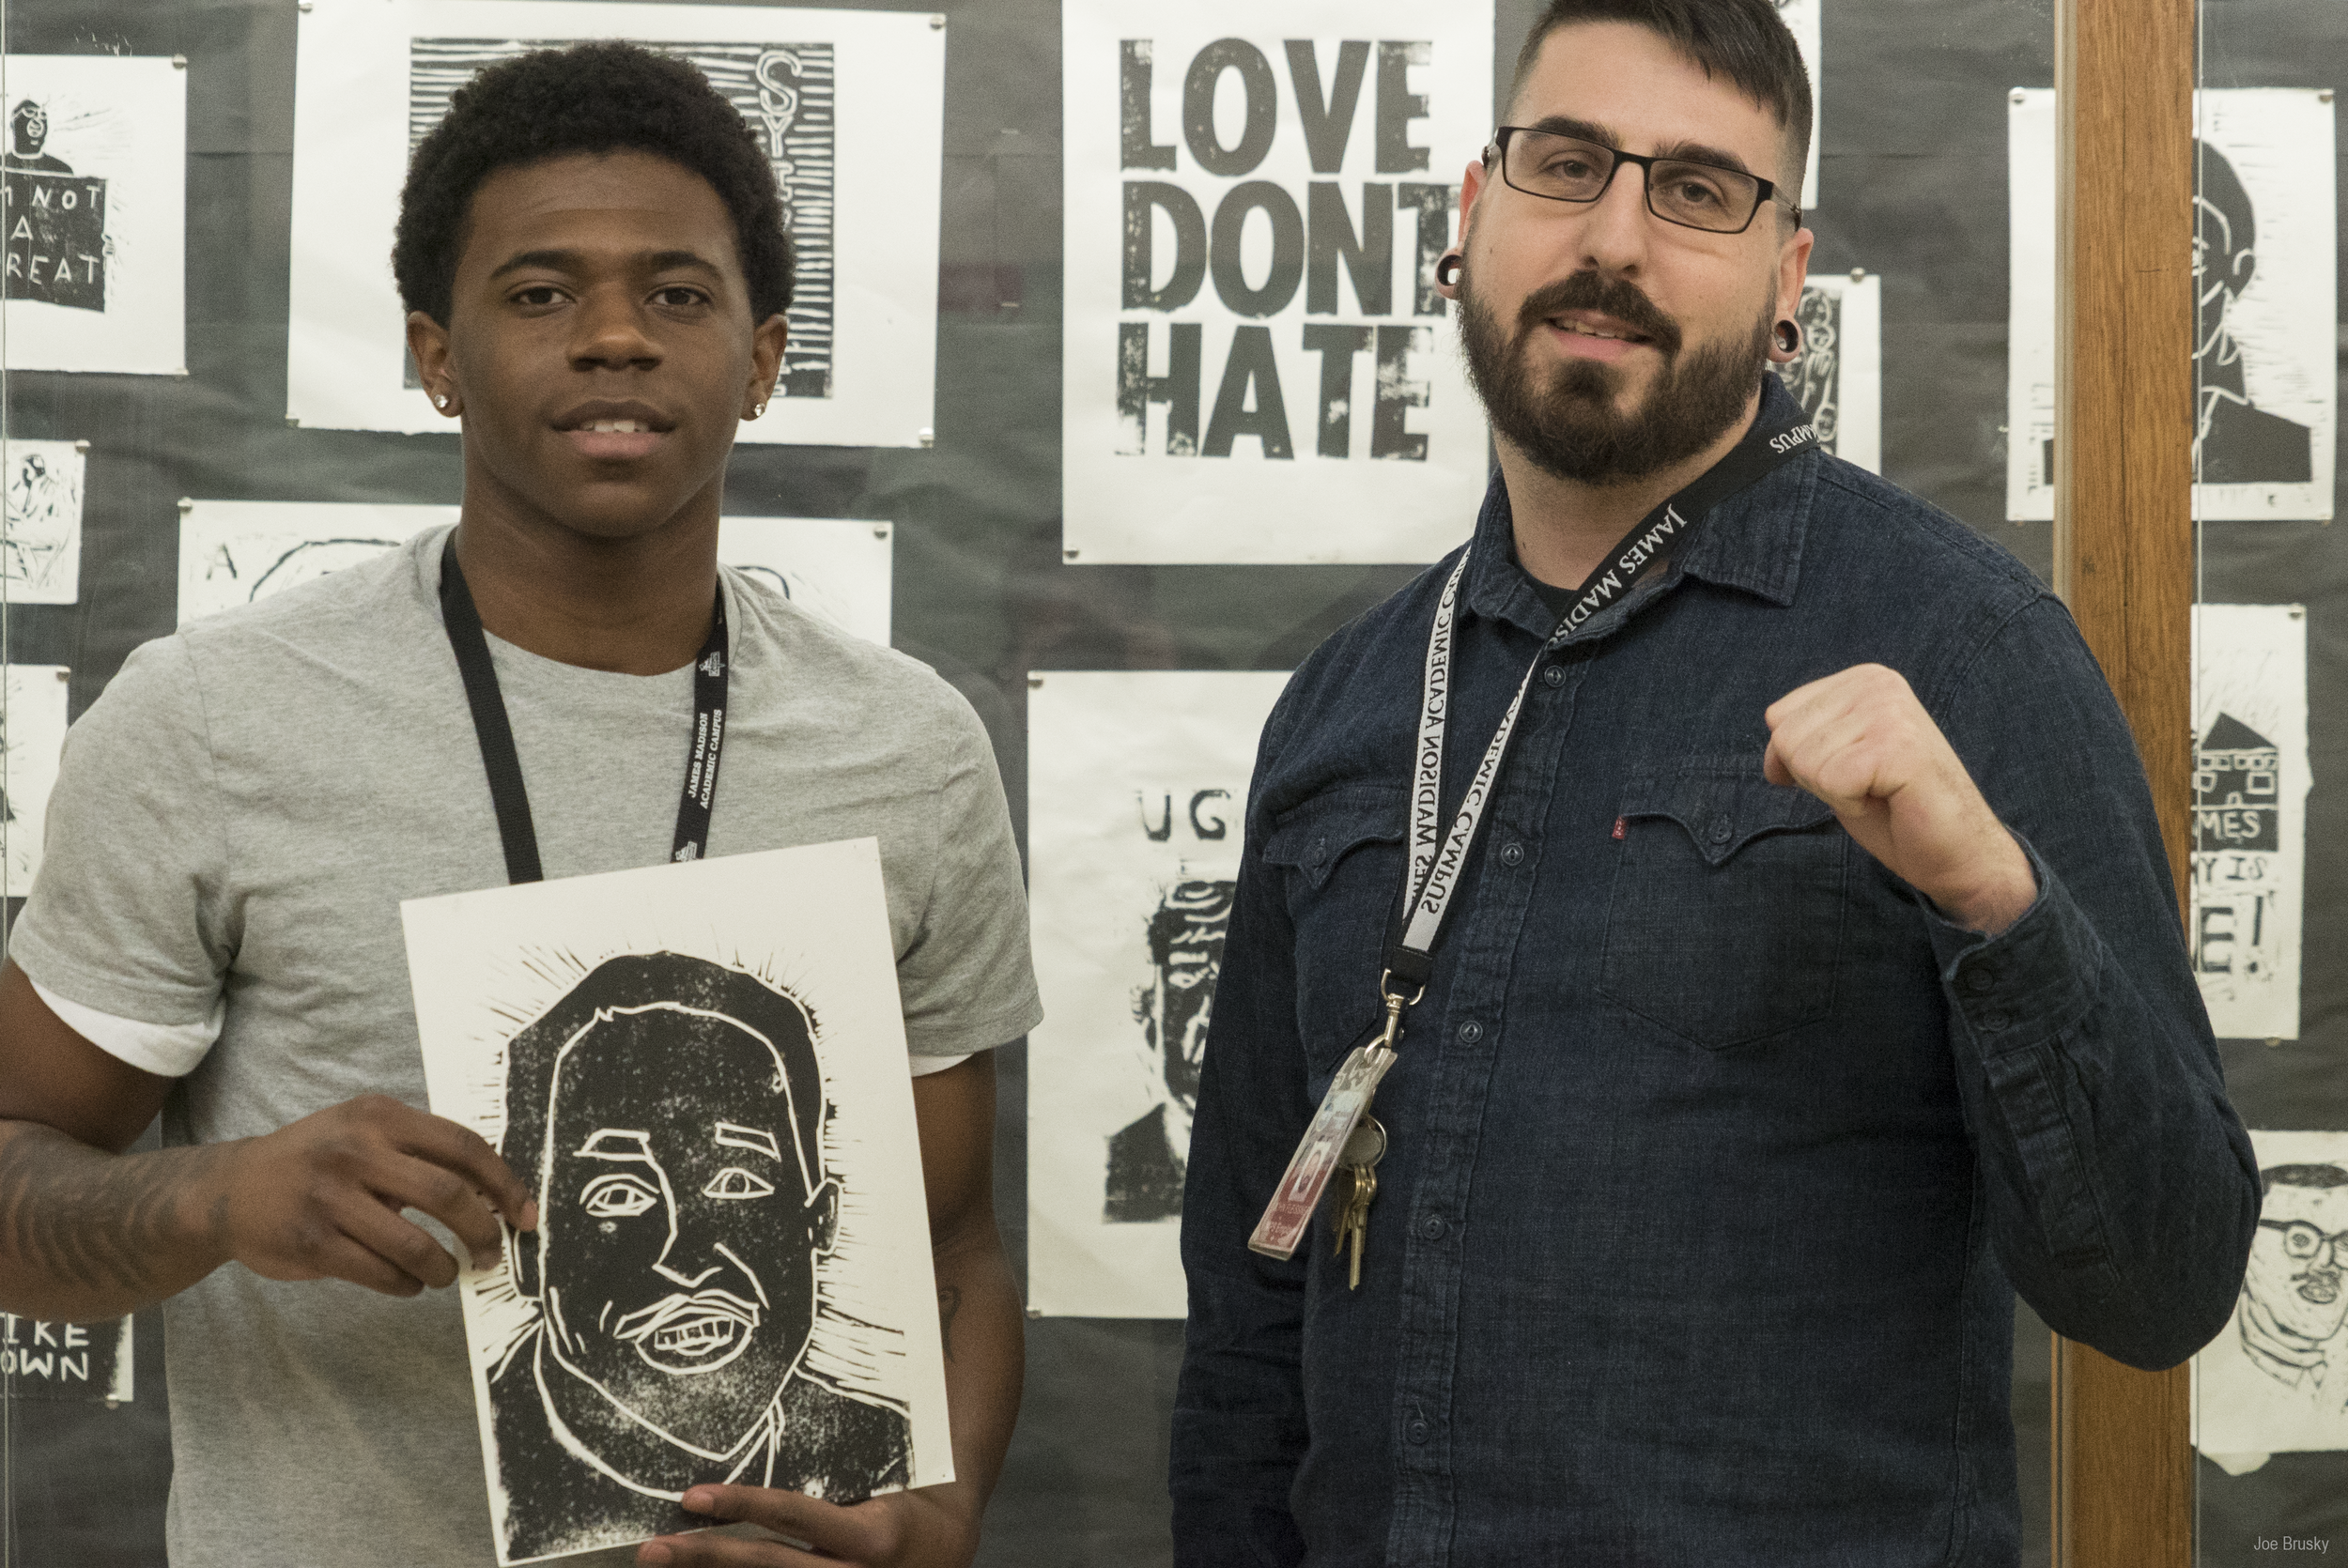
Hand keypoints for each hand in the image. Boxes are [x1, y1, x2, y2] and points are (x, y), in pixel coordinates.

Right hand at [217, 1094, 536, 1295]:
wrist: (230, 1189)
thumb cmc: (316, 1161)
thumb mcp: (364, 1132)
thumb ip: (419, 1151)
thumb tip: (495, 1193)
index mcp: (380, 1117)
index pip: (463, 1145)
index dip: (504, 1183)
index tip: (527, 1215)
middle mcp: (356, 1150)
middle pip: (448, 1193)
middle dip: (483, 1231)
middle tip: (492, 1254)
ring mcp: (330, 1196)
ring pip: (414, 1243)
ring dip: (442, 1267)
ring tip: (446, 1273)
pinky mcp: (311, 1241)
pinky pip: (380, 1272)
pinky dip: (406, 1284)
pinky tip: (408, 1283)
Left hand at [638, 1483, 979, 1567]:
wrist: (950, 1547)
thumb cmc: (914, 1494)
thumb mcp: (886, 1477)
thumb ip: (833, 1475)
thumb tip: (766, 1438)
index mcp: (874, 1537)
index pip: (796, 1518)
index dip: (743, 1506)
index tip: (694, 1497)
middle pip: (768, 1567)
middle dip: (707, 1557)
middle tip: (654, 1548)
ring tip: (663, 1562)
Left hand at [1763, 664, 2036, 935]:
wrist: (1956, 850)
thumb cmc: (1895, 808)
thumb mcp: (1836, 760)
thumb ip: (1804, 737)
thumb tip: (1772, 735)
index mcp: (1863, 678)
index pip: (1779, 716)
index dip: (1798, 761)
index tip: (1847, 773)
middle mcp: (1879, 683)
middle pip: (1786, 738)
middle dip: (1815, 778)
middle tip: (1866, 787)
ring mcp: (1890, 710)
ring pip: (1804, 760)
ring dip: (1835, 792)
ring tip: (1879, 791)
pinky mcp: (1898, 745)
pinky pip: (1830, 781)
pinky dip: (1849, 804)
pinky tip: (1887, 799)